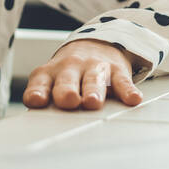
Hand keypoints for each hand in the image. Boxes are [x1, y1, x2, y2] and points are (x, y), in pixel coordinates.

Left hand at [23, 38, 143, 110]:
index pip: (41, 83)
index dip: (38, 92)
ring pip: (93, 80)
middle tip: (69, 101)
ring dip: (93, 91)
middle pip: (67, 81)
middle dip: (67, 91)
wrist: (96, 43)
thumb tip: (38, 124)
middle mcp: (71, 68)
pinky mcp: (116, 70)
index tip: (36, 101)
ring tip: (93, 102)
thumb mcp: (53, 80)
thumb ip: (46, 99)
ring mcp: (94, 67)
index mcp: (51, 73)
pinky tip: (132, 99)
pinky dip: (127, 90)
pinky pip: (122, 81)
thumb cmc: (70, 72)